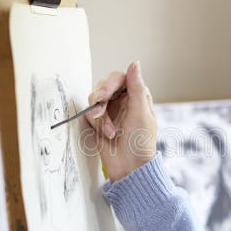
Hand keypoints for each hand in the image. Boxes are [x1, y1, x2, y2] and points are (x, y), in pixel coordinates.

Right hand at [87, 61, 156, 180]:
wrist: (129, 167)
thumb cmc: (140, 142)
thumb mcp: (141, 113)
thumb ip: (136, 88)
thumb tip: (135, 63)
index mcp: (137, 95)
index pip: (120, 78)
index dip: (110, 84)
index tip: (104, 95)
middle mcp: (123, 100)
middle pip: (104, 87)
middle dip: (100, 99)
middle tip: (98, 112)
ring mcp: (110, 111)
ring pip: (94, 100)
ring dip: (100, 116)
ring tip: (110, 132)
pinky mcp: (99, 122)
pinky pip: (89, 113)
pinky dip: (96, 124)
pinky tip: (106, 135)